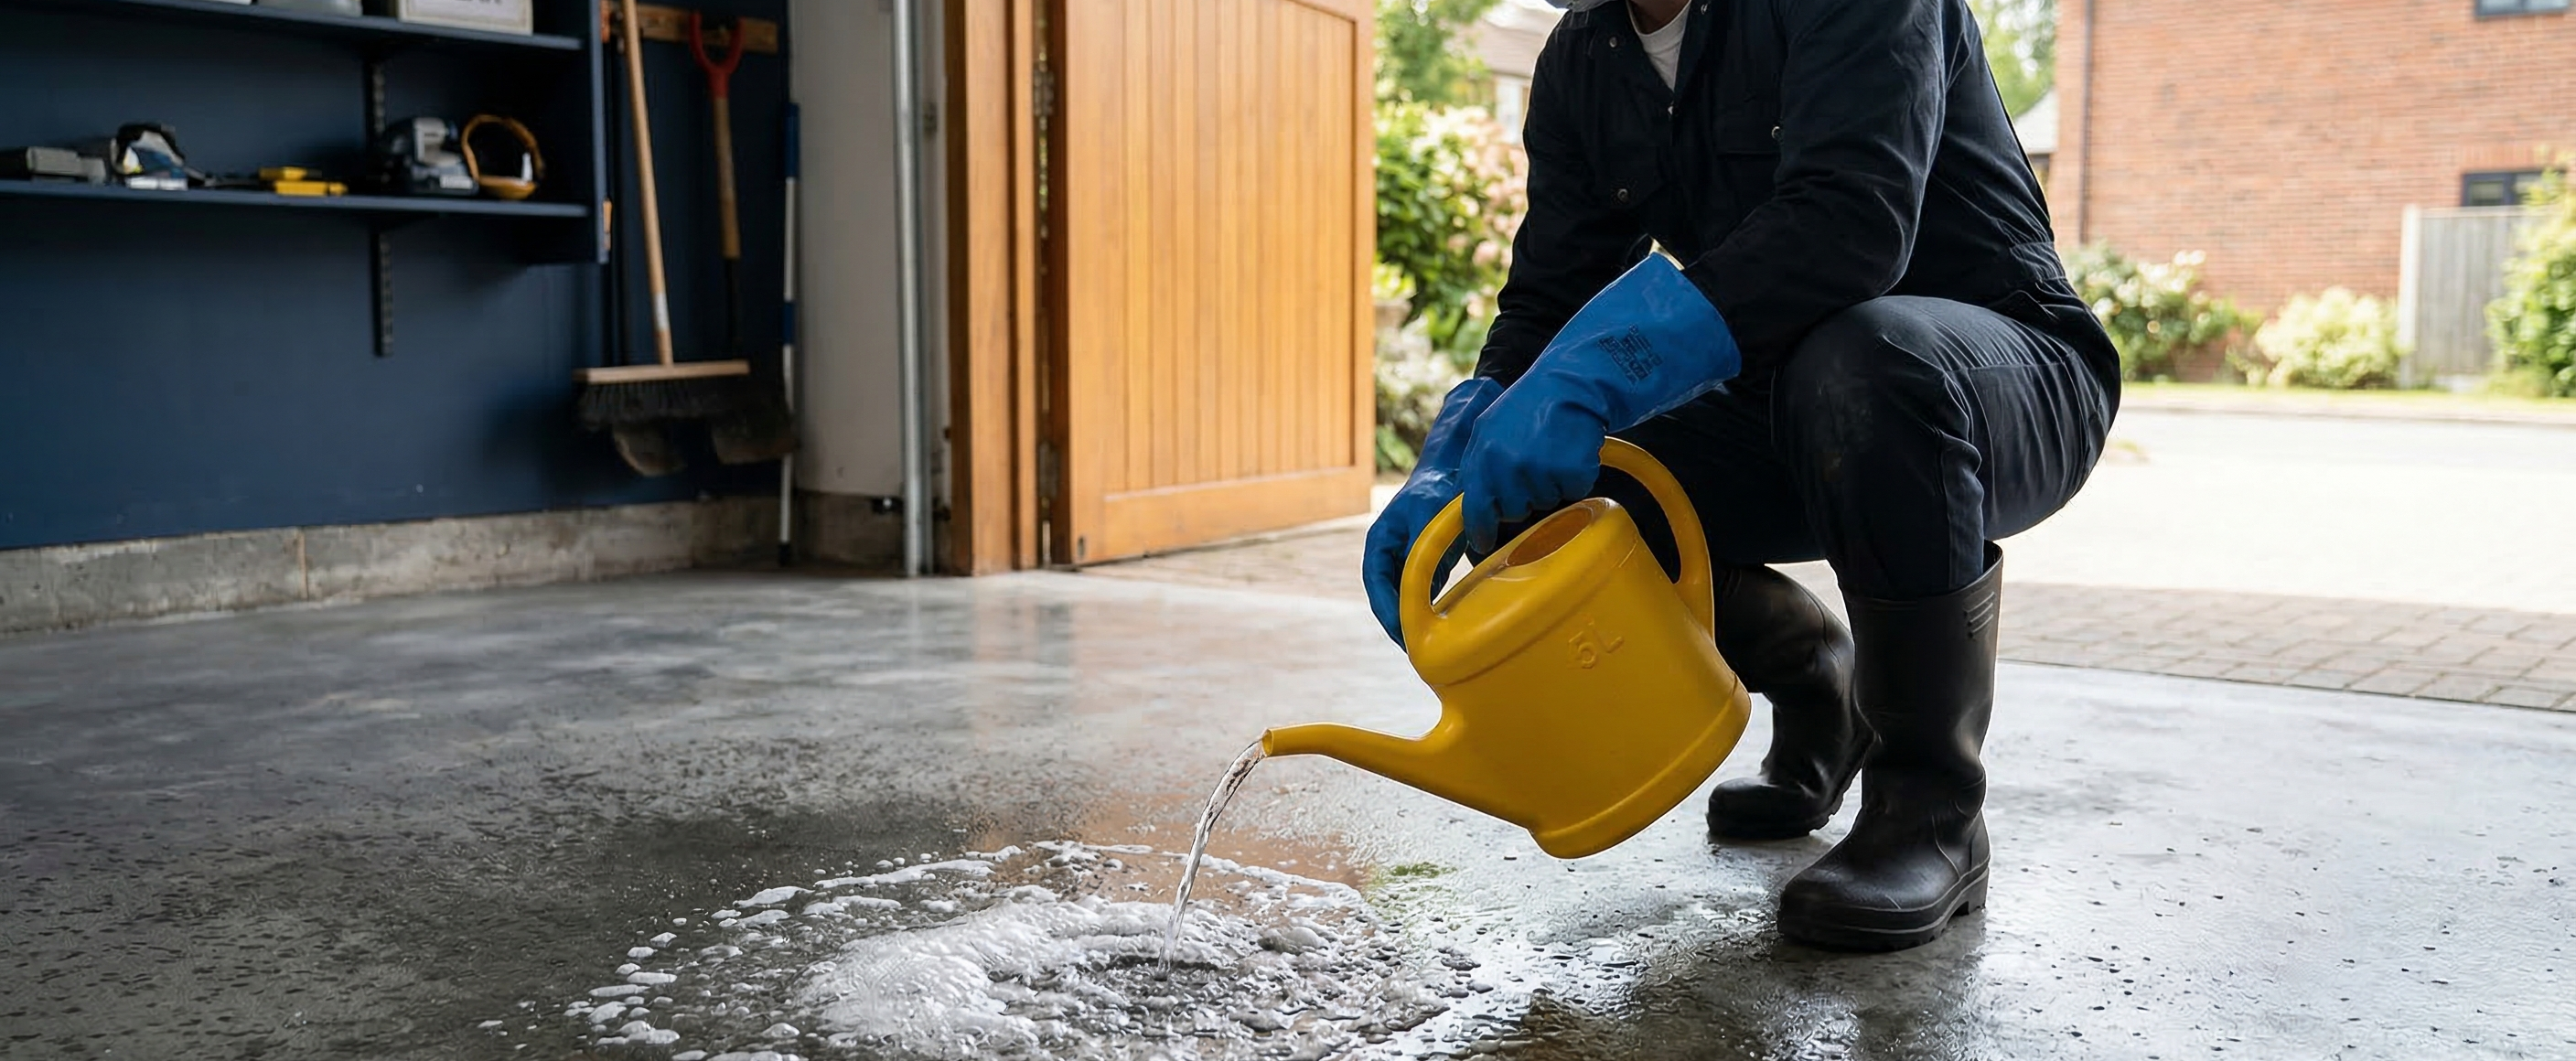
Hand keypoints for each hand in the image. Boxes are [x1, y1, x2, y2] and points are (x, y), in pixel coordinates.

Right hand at [1363, 377, 1503, 645]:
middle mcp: (1386, 555)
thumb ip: (1423, 552)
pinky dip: (1427, 611)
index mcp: (1379, 543)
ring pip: (1403, 600)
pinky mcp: (1423, 565)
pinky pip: (1421, 594)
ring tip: (1429, 649)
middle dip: (1399, 625)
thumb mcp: (1430, 520)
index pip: (1376, 585)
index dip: (1387, 612)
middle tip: (1417, 652)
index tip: (1403, 634)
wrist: (1455, 472)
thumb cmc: (1439, 491)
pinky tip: (1443, 629)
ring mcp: (1403, 562)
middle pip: (1386, 599)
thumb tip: (1420, 590)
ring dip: (1412, 622)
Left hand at [1460, 254, 1741, 552]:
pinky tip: (1572, 451)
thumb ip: (1481, 465)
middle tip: (1536, 467)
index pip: (1474, 506)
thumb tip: (1473, 508)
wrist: (1573, 382)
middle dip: (1524, 498)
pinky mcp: (1569, 472)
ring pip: (1544, 503)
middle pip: (1513, 511)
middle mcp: (1505, 465)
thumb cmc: (1533, 406)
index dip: (1480, 528)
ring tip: (1554, 451)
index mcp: (1482, 453)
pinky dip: (1576, 478)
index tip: (1483, 541)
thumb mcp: (1491, 429)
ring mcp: (1537, 470)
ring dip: (1551, 484)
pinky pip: (1572, 492)